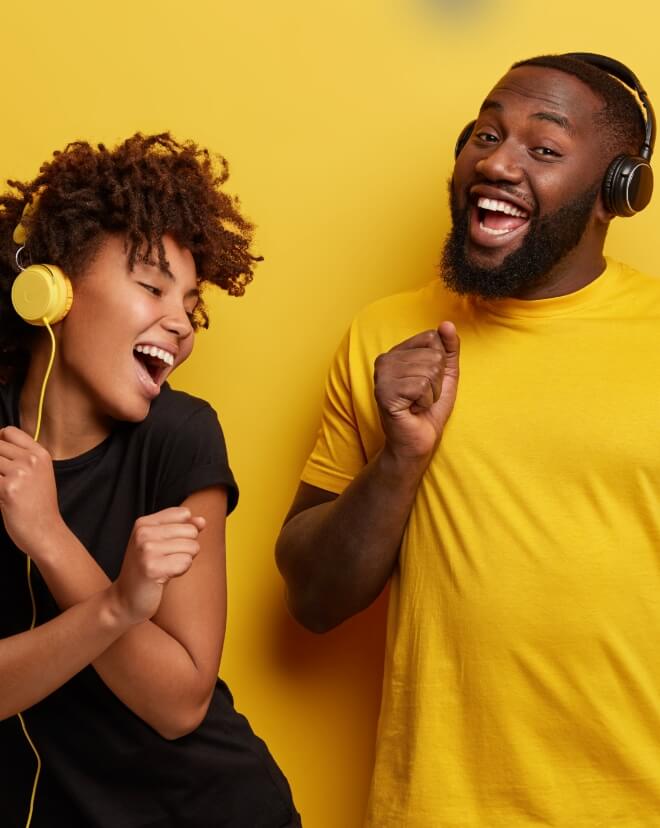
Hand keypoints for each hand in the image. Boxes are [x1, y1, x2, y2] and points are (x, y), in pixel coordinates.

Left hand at [0, 426, 63, 556]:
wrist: (46, 532)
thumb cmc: (39, 507)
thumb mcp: (39, 475)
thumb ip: (21, 459)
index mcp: (40, 454)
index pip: (9, 432)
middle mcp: (31, 460)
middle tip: (2, 478)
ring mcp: (19, 473)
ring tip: (2, 488)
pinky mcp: (7, 488)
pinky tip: (0, 497)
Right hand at [112, 507, 205, 623]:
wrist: (125, 599)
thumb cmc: (148, 569)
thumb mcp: (162, 543)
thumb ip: (183, 527)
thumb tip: (202, 521)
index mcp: (143, 523)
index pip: (184, 513)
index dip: (184, 532)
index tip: (166, 546)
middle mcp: (143, 533)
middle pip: (191, 531)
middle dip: (186, 548)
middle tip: (165, 560)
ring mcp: (146, 550)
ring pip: (192, 547)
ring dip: (184, 561)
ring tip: (164, 568)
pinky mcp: (152, 568)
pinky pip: (186, 562)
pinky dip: (181, 571)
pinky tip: (165, 576)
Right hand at [373, 321, 459, 459]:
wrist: (417, 442)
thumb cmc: (429, 410)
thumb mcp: (445, 374)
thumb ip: (448, 348)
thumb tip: (447, 324)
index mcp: (397, 352)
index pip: (431, 338)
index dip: (440, 363)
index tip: (426, 382)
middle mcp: (385, 360)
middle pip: (433, 355)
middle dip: (436, 381)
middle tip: (422, 397)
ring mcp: (382, 376)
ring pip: (429, 371)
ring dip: (431, 394)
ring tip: (417, 404)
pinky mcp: (384, 392)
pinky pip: (421, 386)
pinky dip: (425, 402)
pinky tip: (412, 410)